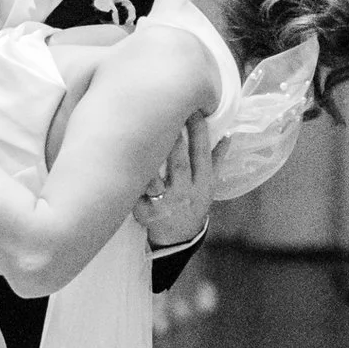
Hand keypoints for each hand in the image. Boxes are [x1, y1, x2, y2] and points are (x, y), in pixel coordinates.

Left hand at [134, 112, 213, 246]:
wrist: (179, 237)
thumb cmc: (193, 202)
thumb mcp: (209, 185)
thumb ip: (216, 160)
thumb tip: (226, 134)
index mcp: (203, 184)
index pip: (202, 154)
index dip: (199, 132)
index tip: (194, 110)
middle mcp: (185, 193)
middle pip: (178, 162)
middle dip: (174, 138)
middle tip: (165, 112)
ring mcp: (164, 204)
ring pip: (155, 178)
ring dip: (149, 158)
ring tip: (142, 133)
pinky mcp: (144, 212)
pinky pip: (135, 191)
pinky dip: (131, 179)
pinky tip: (121, 161)